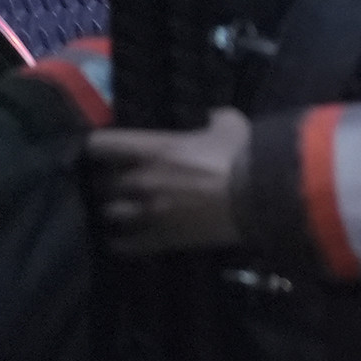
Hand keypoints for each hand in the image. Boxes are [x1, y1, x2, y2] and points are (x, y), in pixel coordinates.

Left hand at [87, 107, 248, 255]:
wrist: (261, 198)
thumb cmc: (244, 157)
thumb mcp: (231, 126)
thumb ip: (216, 119)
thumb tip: (212, 116)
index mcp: (155, 150)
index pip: (101, 144)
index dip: (99, 146)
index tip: (104, 149)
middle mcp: (143, 180)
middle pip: (104, 182)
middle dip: (111, 182)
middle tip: (120, 182)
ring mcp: (150, 212)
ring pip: (111, 213)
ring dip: (116, 211)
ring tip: (123, 211)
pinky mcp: (163, 238)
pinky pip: (128, 244)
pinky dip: (122, 243)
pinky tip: (120, 242)